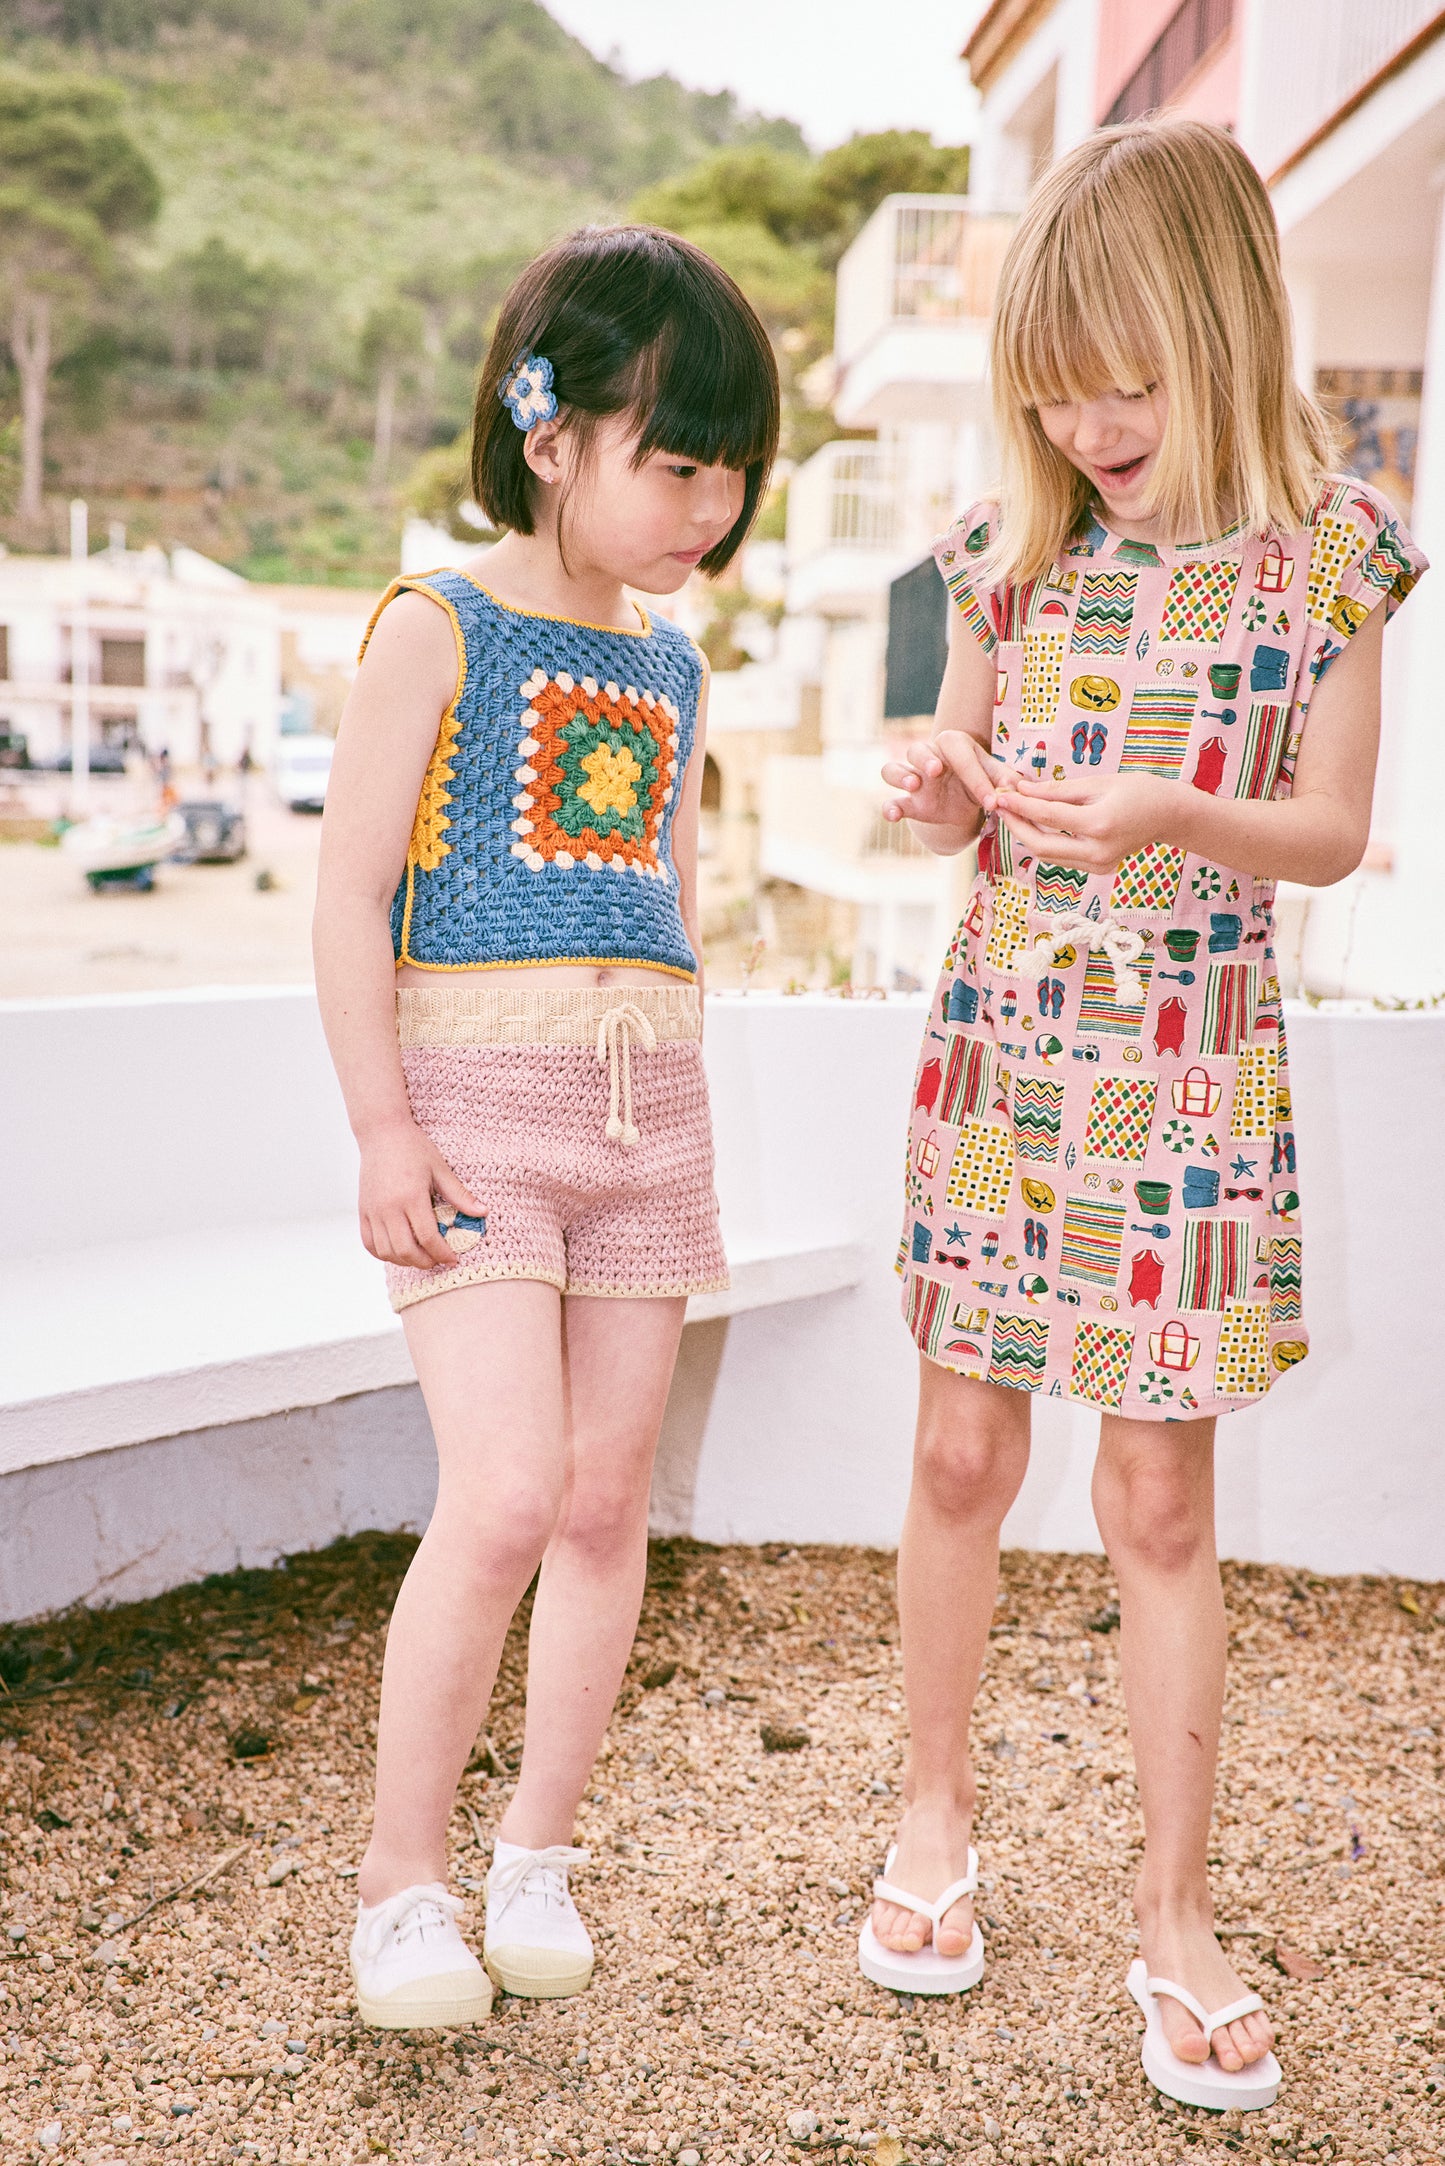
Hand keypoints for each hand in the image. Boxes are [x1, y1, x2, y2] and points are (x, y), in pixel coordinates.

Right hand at [357, 1118, 485, 1270]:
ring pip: (386, 1251)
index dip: (443, 1253)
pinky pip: (369, 1243)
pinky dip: (383, 1253)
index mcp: (411, 1197)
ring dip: (404, 1260)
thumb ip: (459, 1195)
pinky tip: (398, 1250)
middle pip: (406, 1250)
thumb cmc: (413, 1148)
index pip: (428, 1238)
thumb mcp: (440, 1169)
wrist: (382, 1133)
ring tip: (420, 1256)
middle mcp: (389, 1208)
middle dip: (425, 1262)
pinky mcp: (363, 1211)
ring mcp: (373, 1211)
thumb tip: (483, 1212)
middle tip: (437, 1260)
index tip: (453, 1258)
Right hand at [881, 730, 1005, 826]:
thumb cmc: (979, 780)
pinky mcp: (908, 802)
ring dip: (901, 776)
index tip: (992, 802)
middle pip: (916, 750)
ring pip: (894, 770)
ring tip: (914, 786)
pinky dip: (889, 808)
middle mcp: (928, 756)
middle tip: (936, 770)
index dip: (977, 779)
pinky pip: (890, 801)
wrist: (964, 803)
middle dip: (925, 759)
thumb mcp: (996, 777)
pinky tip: (893, 815)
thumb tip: (1016, 787)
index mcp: (953, 744)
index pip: (962, 757)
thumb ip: (1005, 780)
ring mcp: (913, 778)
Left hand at [990, 769, 1183, 869]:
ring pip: (1047, 855)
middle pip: (1040, 846)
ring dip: (1027, 834)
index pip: (1048, 817)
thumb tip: (1022, 789)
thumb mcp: (1099, 782)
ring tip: (1014, 810)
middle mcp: (1097, 851)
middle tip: (1000, 805)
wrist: (1170, 815)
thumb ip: (1058, 790)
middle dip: (1017, 825)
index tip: (1001, 793)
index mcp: (1099, 825)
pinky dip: (1045, 841)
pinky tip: (1035, 823)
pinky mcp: (1098, 868)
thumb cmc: (1139, 791)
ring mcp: (1098, 865)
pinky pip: (1061, 857)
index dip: (1020, 805)